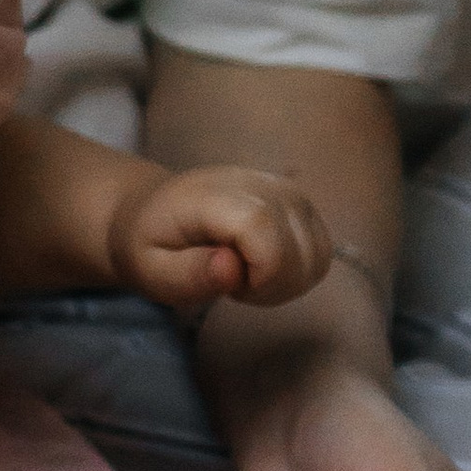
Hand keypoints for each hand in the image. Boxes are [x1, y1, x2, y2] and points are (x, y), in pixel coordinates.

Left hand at [110, 164, 334, 319]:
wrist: (155, 211)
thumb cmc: (150, 245)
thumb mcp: (149, 270)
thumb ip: (188, 273)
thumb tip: (232, 268)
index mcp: (214, 194)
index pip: (263, 230)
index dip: (259, 274)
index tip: (232, 287)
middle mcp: (260, 183)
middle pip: (299, 251)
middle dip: (270, 288)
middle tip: (230, 284)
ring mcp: (287, 190)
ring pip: (317, 256)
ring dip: (286, 284)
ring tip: (244, 275)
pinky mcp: (301, 203)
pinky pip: (321, 254)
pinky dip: (298, 273)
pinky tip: (262, 269)